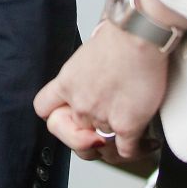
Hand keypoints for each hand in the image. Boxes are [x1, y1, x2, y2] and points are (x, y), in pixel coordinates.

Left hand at [34, 22, 169, 164]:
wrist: (137, 37)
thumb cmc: (118, 36)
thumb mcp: (86, 53)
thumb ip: (84, 73)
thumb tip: (95, 74)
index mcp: (66, 83)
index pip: (44, 109)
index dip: (56, 116)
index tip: (67, 117)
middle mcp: (80, 103)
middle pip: (74, 133)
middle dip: (87, 135)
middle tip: (101, 133)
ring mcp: (101, 116)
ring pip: (102, 143)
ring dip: (115, 140)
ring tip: (127, 132)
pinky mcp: (126, 125)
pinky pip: (125, 151)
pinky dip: (135, 149)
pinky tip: (142, 142)